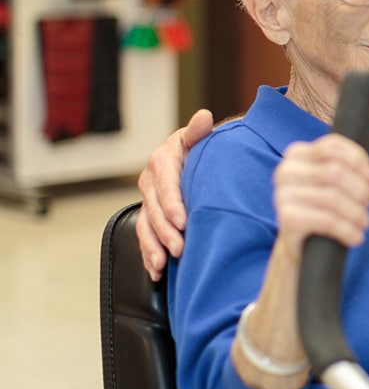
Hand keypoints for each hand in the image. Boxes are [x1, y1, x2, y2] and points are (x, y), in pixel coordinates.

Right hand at [137, 109, 213, 280]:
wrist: (196, 157)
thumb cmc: (202, 147)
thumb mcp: (199, 137)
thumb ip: (199, 131)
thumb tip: (204, 117)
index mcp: (162, 160)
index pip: (166, 185)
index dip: (172, 204)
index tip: (183, 221)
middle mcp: (150, 180)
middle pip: (154, 210)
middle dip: (166, 231)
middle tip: (180, 248)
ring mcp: (147, 199)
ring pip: (146, 226)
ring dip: (153, 247)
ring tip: (163, 265)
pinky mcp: (148, 215)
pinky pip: (144, 236)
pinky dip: (148, 254)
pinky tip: (156, 271)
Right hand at [271, 134, 368, 263]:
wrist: (300, 245)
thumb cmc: (322, 208)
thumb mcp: (340, 186)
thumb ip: (364, 179)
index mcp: (298, 153)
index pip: (334, 146)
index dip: (362, 164)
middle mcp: (286, 170)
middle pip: (336, 172)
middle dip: (362, 191)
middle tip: (368, 206)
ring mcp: (283, 194)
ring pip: (333, 197)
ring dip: (357, 213)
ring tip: (364, 223)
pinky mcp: (286, 218)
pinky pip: (326, 220)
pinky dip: (347, 230)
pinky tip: (355, 237)